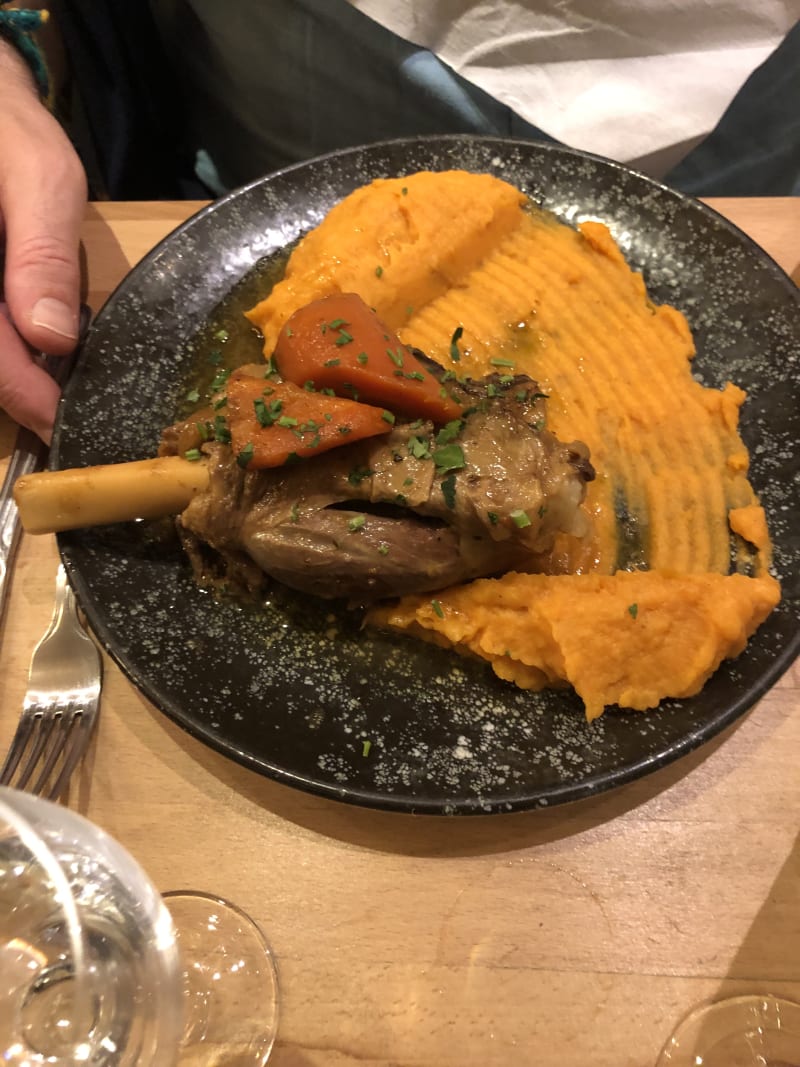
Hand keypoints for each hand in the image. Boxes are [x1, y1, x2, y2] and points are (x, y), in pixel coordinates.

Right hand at [0, 41, 86, 440]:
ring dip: (4, 371)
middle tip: (57, 416)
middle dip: (12, 388)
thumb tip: (51, 338)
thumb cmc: (5, 126)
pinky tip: (23, 351)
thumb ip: (41, 254)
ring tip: (44, 393)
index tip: (58, 423)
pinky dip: (1, 346)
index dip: (22, 394)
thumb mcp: (39, 175)